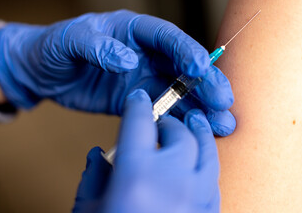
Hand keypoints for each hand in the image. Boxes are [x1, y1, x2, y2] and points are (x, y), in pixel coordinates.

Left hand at [0, 10, 234, 134]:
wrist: (42, 73)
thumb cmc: (53, 48)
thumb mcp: (70, 40)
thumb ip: (97, 46)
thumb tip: (127, 60)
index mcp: (133, 30)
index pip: (167, 37)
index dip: (186, 51)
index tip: (201, 67)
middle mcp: (145, 53)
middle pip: (182, 67)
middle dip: (205, 83)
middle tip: (223, 101)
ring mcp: (144, 78)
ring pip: (179, 92)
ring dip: (200, 108)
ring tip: (223, 123)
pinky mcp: (138, 101)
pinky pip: (162, 112)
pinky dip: (179, 122)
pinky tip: (196, 133)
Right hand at [73, 89, 219, 212]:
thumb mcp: (89, 211)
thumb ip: (94, 177)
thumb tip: (98, 154)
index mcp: (136, 174)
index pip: (140, 121)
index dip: (139, 105)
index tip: (139, 99)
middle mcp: (173, 178)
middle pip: (177, 131)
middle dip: (167, 122)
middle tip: (158, 122)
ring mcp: (198, 195)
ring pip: (205, 146)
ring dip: (197, 130)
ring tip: (193, 120)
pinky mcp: (211, 210)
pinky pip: (212, 173)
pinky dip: (206, 158)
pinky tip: (200, 156)